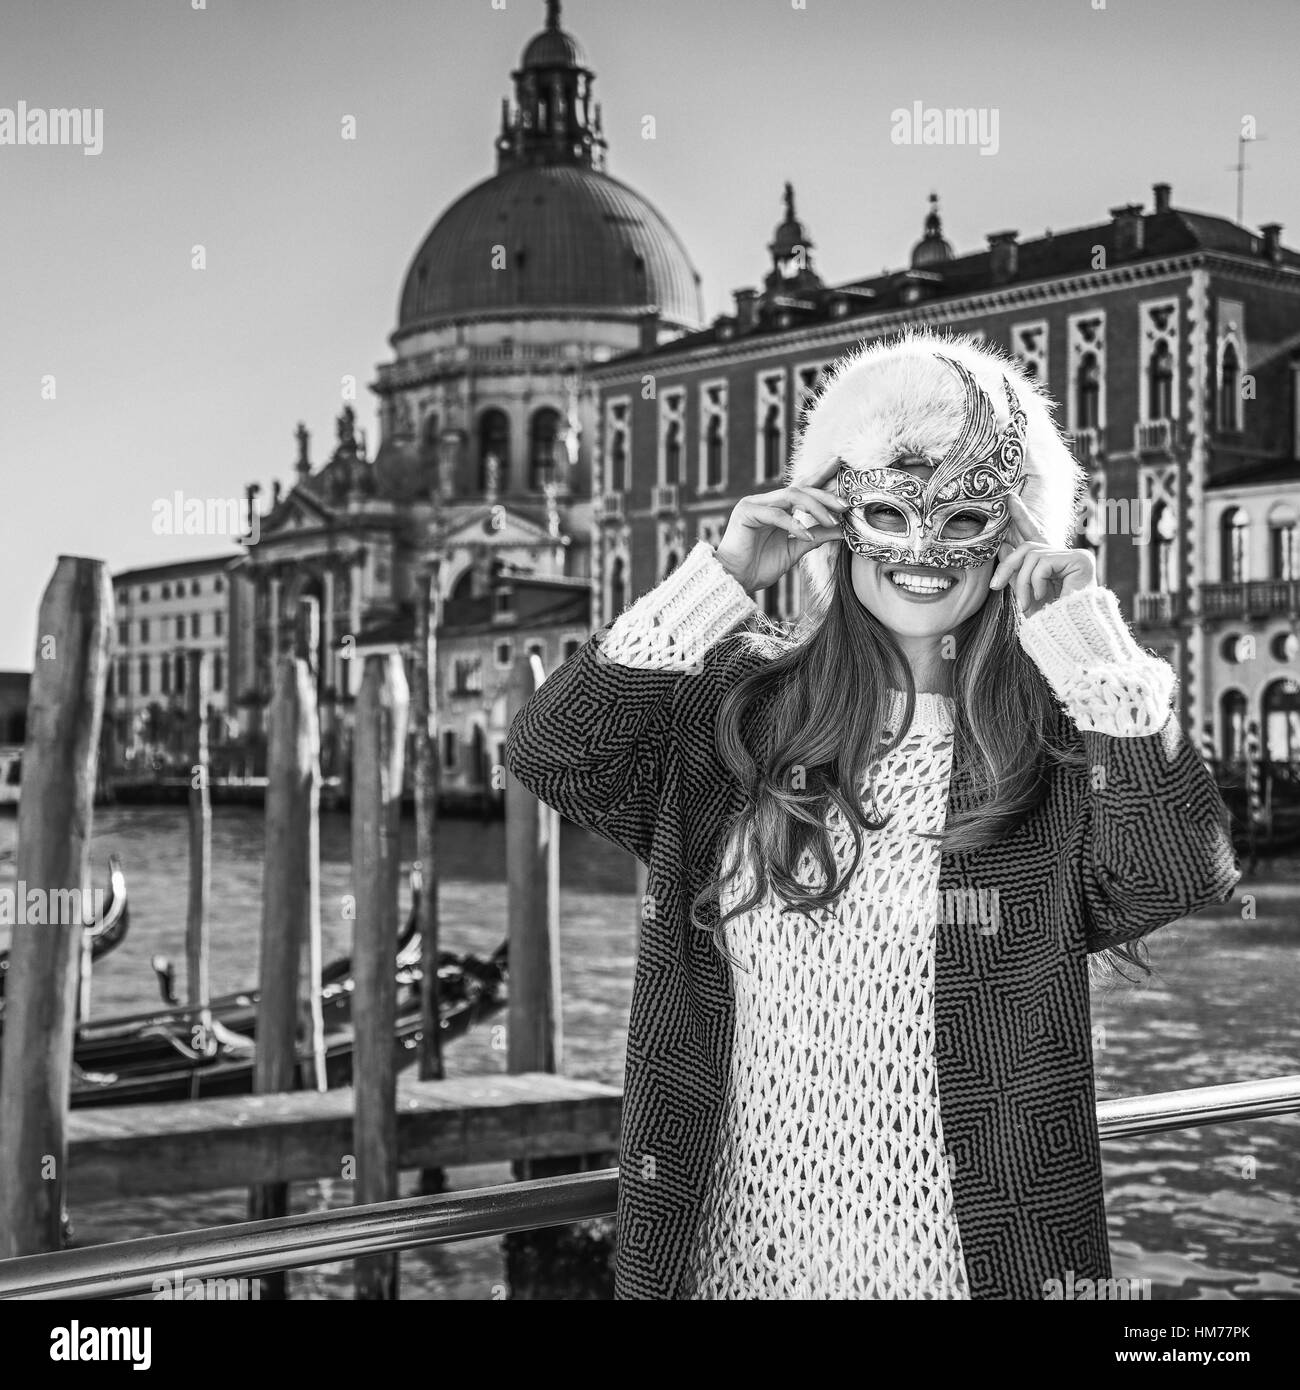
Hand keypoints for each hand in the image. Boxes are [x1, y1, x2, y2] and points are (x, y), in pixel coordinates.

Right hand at [714, 455, 848, 591]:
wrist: (734, 581)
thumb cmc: (759, 567)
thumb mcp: (796, 549)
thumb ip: (816, 536)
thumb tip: (842, 529)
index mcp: (777, 508)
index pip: (802, 487)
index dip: (820, 476)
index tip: (839, 465)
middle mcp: (766, 502)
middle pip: (800, 488)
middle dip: (824, 494)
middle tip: (845, 505)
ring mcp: (754, 504)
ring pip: (790, 495)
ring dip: (815, 507)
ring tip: (832, 521)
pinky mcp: (746, 512)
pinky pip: (776, 514)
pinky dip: (794, 524)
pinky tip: (806, 536)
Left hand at [988, 493, 1095, 619]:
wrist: (1068, 636)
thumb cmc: (1048, 620)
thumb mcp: (1024, 591)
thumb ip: (1016, 569)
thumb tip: (1002, 544)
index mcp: (1051, 563)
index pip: (1033, 534)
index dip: (1021, 517)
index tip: (1009, 498)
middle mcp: (1064, 556)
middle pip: (1027, 546)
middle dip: (1007, 565)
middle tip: (993, 585)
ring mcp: (1074, 556)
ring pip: (1030, 555)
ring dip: (1021, 582)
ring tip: (1024, 602)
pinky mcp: (1080, 560)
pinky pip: (1042, 563)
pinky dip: (1035, 582)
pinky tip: (1042, 596)